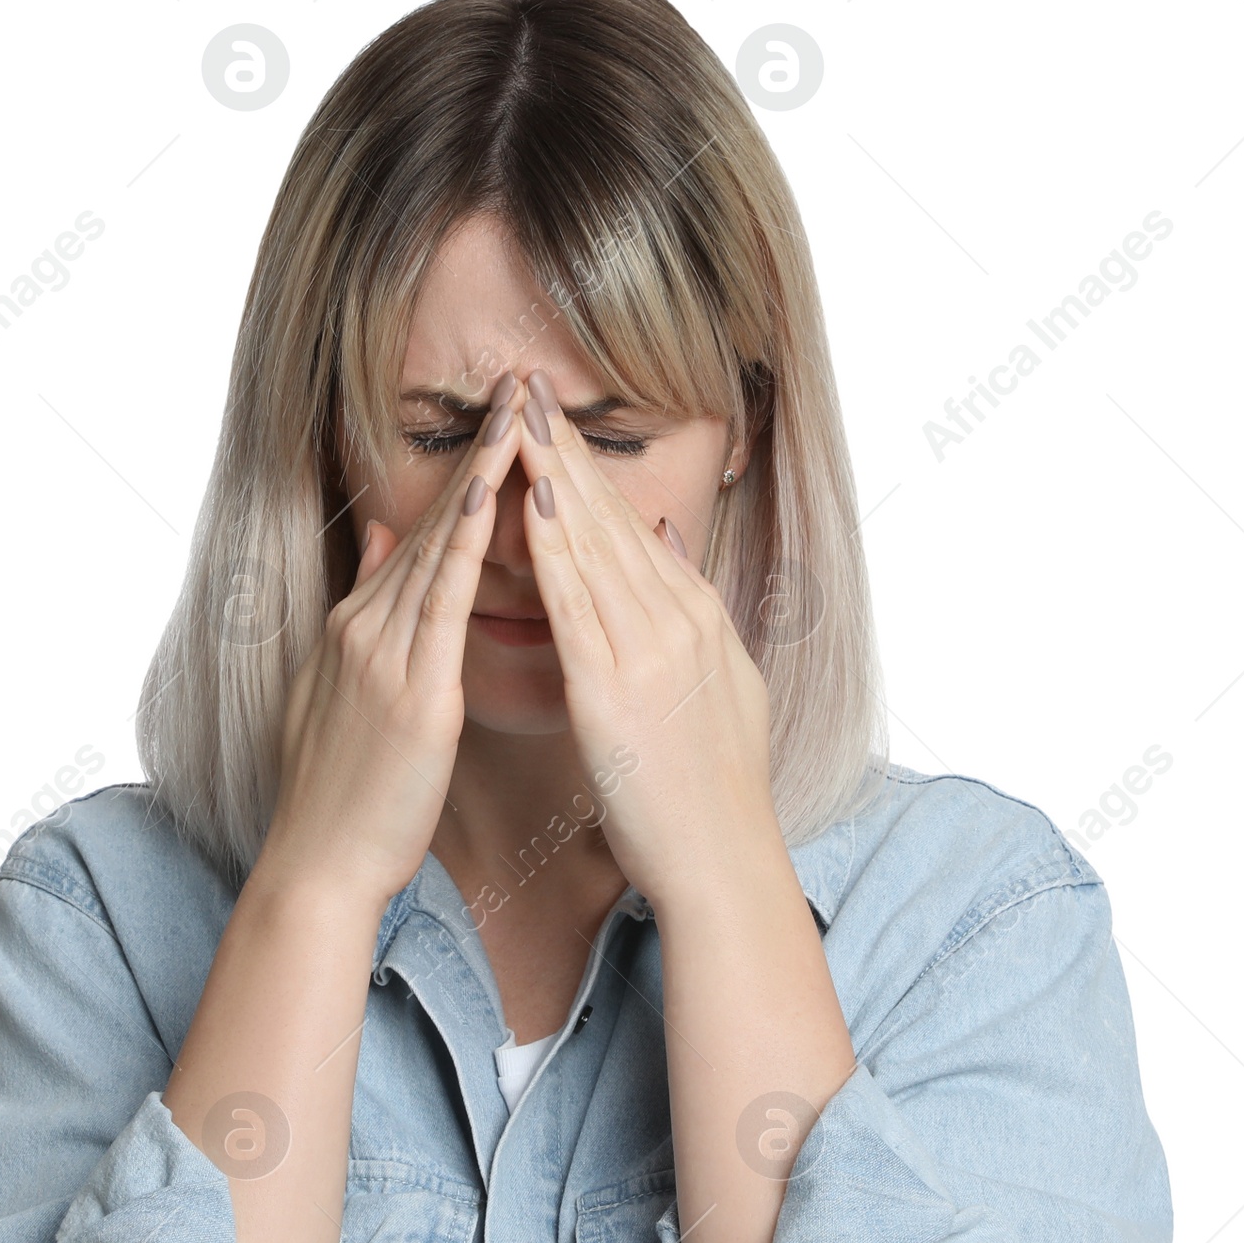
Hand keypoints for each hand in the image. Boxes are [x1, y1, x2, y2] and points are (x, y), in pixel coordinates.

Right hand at [253, 378, 523, 912]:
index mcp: (362, 629)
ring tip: (521, 412)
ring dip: (484, 474)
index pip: (426, 536)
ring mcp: (384, 653)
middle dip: (482, 449)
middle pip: (436, 521)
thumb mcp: (345, 694)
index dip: (467, 473)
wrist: (319, 866)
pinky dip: (468, 542)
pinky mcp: (409, 691)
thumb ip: (369, 615)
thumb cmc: (346, 798)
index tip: (505, 419)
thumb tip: (388, 548)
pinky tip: (494, 496)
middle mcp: (368, 626)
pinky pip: (444, 601)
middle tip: (521, 381)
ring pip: (443, 545)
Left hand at [515, 371, 782, 912]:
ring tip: (520, 413)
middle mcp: (678, 621)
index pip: (632, 528)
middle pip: (612, 517)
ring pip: (593, 544)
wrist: (723, 862)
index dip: (589, 469)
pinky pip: (577, 601)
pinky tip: (531, 498)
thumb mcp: (719, 689)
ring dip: (553, 473)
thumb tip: (665, 544)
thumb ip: (691, 615)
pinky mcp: (615, 689)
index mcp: (697, 621)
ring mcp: (650, 651)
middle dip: (567, 447)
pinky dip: (553, 546)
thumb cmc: (708, 794)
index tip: (554, 418)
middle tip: (527, 381)